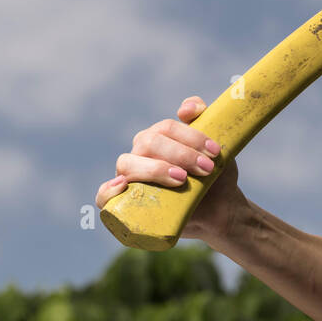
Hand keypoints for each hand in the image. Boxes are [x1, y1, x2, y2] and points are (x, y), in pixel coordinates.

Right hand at [96, 95, 241, 244]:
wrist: (217, 210)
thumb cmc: (214, 176)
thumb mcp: (216, 147)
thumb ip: (206, 120)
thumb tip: (185, 109)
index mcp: (159, 136)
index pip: (167, 128)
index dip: (191, 137)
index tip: (215, 152)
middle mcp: (141, 153)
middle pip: (149, 143)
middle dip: (180, 154)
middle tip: (206, 168)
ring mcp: (130, 177)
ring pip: (127, 164)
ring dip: (154, 169)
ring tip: (181, 179)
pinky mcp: (125, 202)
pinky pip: (104, 196)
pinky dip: (108, 190)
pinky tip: (122, 187)